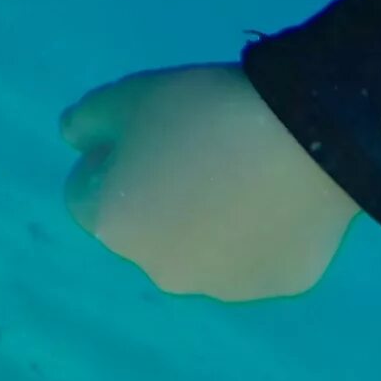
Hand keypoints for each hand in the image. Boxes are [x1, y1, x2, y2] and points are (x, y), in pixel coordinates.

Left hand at [59, 63, 359, 300]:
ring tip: (244, 169)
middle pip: (143, 227)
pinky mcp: (278, 285)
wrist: (307, 136)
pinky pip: (255, 254)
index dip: (108, 158)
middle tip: (197, 148)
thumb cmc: (202, 111)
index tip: (145, 133)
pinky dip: (258, 232)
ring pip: (200, 249)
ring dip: (207, 220)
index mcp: (114, 226)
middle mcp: (160, 270)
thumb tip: (73, 139)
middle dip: (157, 195)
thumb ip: (84, 120)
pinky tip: (280, 194)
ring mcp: (223, 285)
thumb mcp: (125, 94)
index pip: (85, 195)